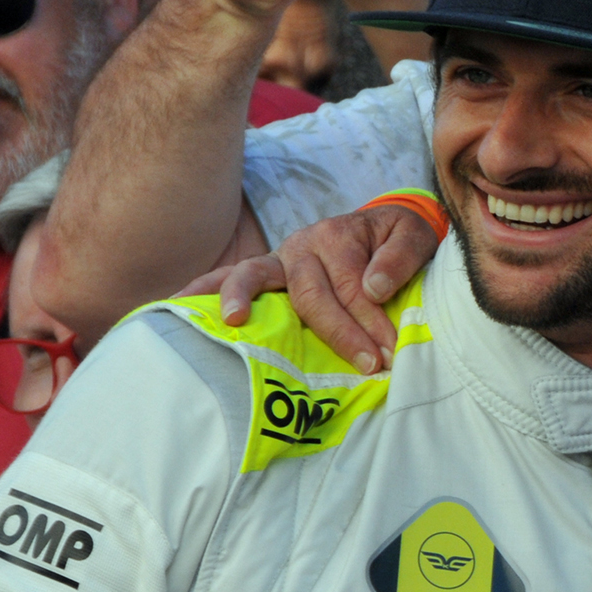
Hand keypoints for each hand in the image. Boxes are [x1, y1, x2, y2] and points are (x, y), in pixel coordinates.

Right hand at [177, 204, 443, 372]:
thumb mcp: (413, 236)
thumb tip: (374, 288)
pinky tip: (178, 305)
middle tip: (368, 364)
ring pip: (255, 276)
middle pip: (312, 293)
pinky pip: (228, 277)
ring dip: (240, 297)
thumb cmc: (395, 239)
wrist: (381, 226)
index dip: (370, 323)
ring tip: (235, 322)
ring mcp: (278, 258)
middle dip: (340, 332)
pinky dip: (202, 289)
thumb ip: (400, 258)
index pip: (353, 287)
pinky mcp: (264, 273)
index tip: (388, 354)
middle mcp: (303, 244)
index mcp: (338, 236)